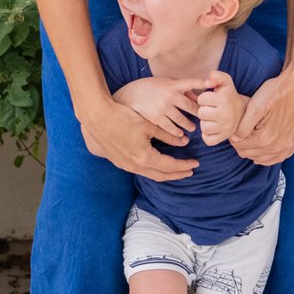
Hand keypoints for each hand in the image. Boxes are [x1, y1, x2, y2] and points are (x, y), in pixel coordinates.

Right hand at [77, 94, 199, 181]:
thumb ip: (167, 135)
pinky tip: (158, 164)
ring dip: (166, 173)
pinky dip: (153, 170)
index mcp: (144, 157)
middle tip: (190, 170)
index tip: (196, 162)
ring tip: (177, 169)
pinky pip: (141, 171)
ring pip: (151, 175)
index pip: (170, 166)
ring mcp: (126, 166)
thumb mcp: (148, 125)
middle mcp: (135, 166)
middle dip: (178, 174)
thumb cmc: (123, 117)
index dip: (184, 165)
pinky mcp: (120, 162)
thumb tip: (184, 141)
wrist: (97, 117)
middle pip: (162, 175)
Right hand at [111, 77, 200, 145]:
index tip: (212, 84)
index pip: (191, 82)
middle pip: (191, 105)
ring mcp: (162, 108)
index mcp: (172, 84)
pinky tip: (181, 134)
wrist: (126, 97)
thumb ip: (179, 88)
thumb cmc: (147, 88)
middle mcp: (169, 96)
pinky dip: (177, 132)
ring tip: (193, 128)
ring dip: (189, 124)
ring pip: (182, 119)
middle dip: (199, 112)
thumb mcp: (163, 82)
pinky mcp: (156, 119)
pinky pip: (170, 128)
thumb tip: (195, 94)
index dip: (202, 83)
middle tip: (206, 116)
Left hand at [193, 71, 243, 146]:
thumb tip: (208, 80)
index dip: (205, 99)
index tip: (213, 99)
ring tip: (214, 118)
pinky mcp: (223, 138)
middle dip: (205, 110)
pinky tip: (215, 128)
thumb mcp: (226, 82)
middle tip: (213, 109)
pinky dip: (208, 135)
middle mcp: (226, 114)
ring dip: (206, 123)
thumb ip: (217, 76)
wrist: (245, 113)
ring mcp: (225, 128)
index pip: (201, 99)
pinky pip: (207, 139)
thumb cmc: (230, 96)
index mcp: (224, 99)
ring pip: (203, 126)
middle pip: (201, 113)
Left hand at [233, 68, 293, 165]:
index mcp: (266, 138)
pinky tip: (264, 145)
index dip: (234, 138)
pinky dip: (268, 155)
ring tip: (252, 136)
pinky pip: (277, 158)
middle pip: (250, 154)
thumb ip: (243, 126)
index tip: (235, 128)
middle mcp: (278, 146)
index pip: (240, 147)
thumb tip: (235, 139)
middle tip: (242, 131)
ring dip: (254, 150)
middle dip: (243, 144)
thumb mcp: (254, 106)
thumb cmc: (275, 93)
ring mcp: (288, 146)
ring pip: (262, 159)